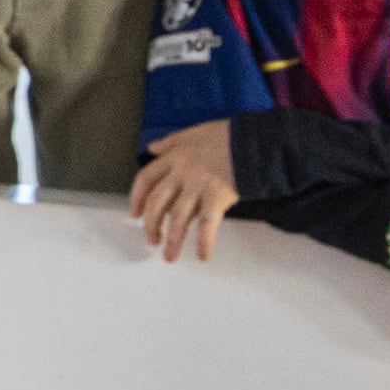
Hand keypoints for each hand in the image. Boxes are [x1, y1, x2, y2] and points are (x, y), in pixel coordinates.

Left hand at [129, 121, 238, 258]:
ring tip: (170, 256)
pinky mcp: (217, 197)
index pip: (145, 180)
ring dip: (172, 240)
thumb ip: (170, 142)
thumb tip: (151, 148)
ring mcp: (197, 186)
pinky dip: (204, 242)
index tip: (136, 214)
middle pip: (157, 203)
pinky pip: (206, 224)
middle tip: (153, 240)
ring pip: (177, 218)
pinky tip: (203, 255)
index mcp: (173, 158)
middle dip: (151, 225)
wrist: (253, 141)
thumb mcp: (192, 132)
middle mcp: (180, 174)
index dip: (137, 199)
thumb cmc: (226, 136)